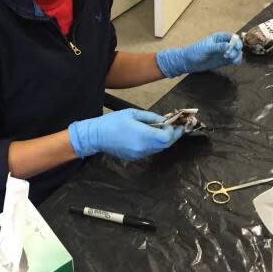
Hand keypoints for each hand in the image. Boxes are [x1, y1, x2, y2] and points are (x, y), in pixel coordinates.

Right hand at [68, 108, 182, 159]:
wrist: (97, 136)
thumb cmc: (113, 122)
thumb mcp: (133, 113)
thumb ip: (151, 117)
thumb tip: (164, 120)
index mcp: (143, 135)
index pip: (166, 137)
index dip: (172, 131)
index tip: (173, 124)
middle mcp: (143, 148)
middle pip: (165, 145)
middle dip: (172, 136)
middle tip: (175, 127)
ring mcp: (139, 154)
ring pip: (159, 149)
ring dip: (163, 140)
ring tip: (162, 130)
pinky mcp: (135, 158)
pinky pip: (150, 151)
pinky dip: (154, 144)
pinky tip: (150, 136)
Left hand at [155, 32, 242, 77]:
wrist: (188, 62)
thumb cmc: (195, 52)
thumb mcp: (206, 48)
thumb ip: (218, 47)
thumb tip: (229, 46)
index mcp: (218, 37)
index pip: (232, 37)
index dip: (236, 41)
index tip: (235, 47)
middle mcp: (223, 44)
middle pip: (236, 45)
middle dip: (236, 49)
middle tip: (230, 55)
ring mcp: (223, 52)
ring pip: (236, 52)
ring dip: (237, 56)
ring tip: (231, 59)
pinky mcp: (223, 61)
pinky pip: (233, 60)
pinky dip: (236, 61)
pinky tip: (234, 62)